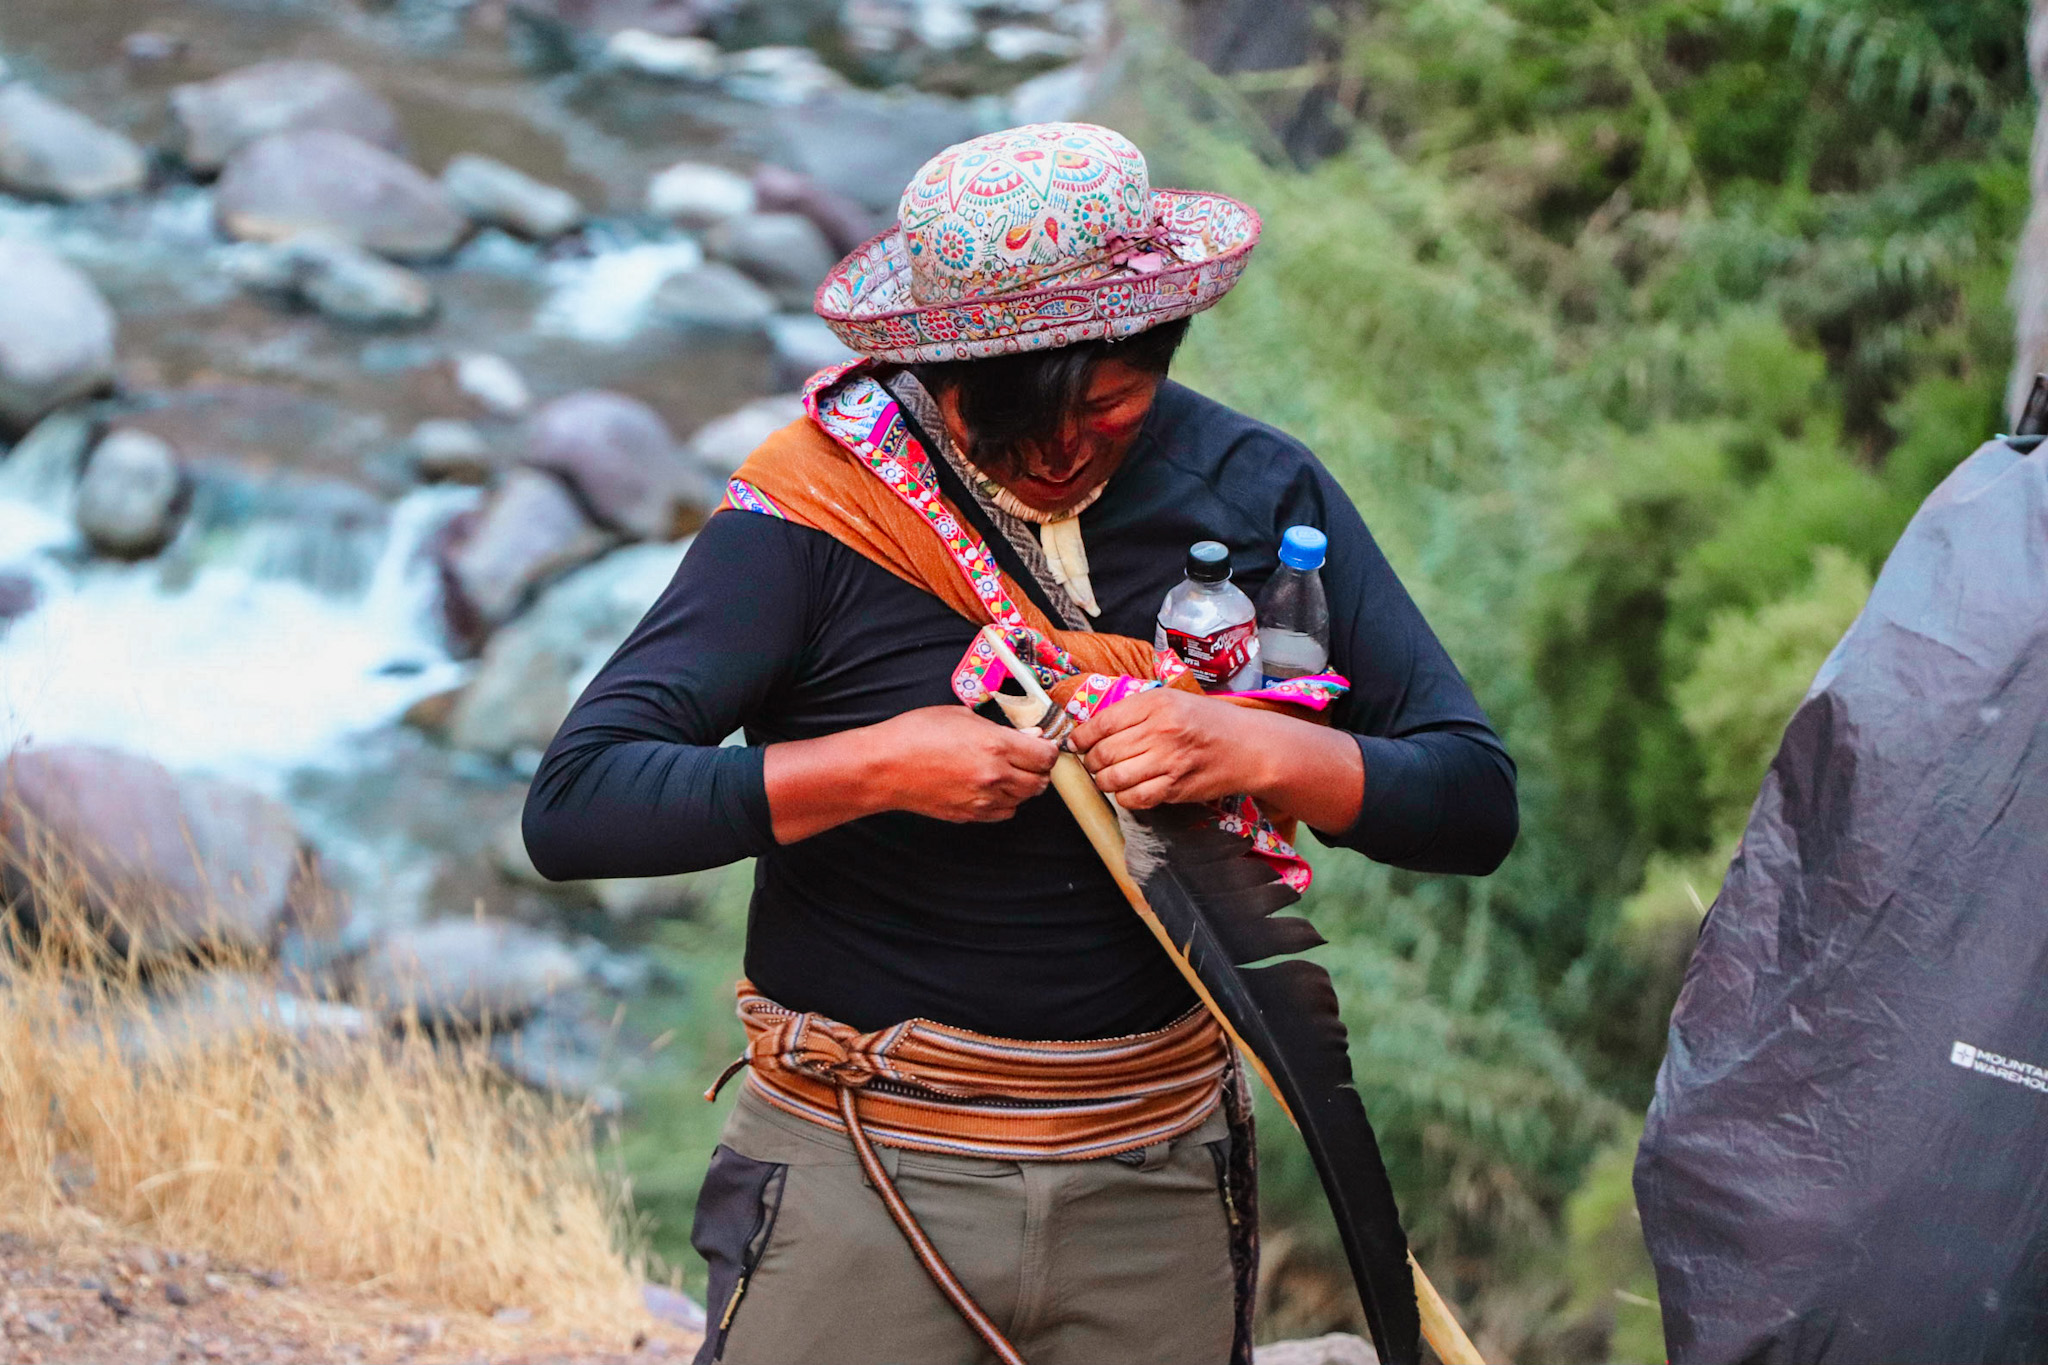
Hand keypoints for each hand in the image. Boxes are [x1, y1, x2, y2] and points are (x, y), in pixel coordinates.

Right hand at [870, 706, 1058, 822]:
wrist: (884, 767)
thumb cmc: (915, 734)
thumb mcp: (961, 716)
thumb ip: (1000, 727)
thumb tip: (1029, 734)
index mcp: (995, 746)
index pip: (1045, 755)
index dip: (1048, 748)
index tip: (1043, 743)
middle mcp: (994, 776)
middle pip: (1040, 781)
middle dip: (1039, 768)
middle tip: (1029, 757)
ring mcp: (982, 800)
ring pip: (1024, 799)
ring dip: (1023, 785)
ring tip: (1008, 770)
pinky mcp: (970, 815)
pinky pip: (1003, 812)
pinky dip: (1005, 801)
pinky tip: (992, 787)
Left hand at [1072, 687, 1265, 809]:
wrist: (1248, 747)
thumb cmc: (1209, 721)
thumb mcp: (1172, 700)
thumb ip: (1135, 710)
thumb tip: (1094, 727)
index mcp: (1156, 704)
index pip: (1102, 722)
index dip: (1082, 737)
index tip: (1076, 743)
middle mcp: (1161, 731)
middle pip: (1103, 752)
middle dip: (1090, 761)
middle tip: (1093, 762)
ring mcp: (1169, 761)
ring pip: (1113, 778)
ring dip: (1103, 781)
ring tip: (1107, 777)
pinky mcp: (1176, 788)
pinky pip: (1134, 798)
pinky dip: (1123, 797)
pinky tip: (1128, 790)